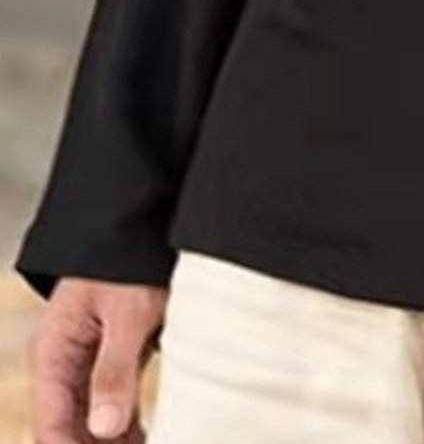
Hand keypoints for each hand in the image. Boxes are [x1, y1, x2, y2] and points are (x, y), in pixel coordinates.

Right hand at [28, 277, 167, 443]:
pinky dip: (128, 429)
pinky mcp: (114, 359)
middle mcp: (64, 363)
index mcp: (53, 353)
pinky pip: (114, 405)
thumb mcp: (127, 313)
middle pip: (71, 429)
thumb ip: (114, 370)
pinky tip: (151, 440)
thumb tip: (104, 430)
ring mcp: (88, 363)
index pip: (51, 425)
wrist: (142, 223)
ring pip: (93, 422)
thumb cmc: (130, 261)